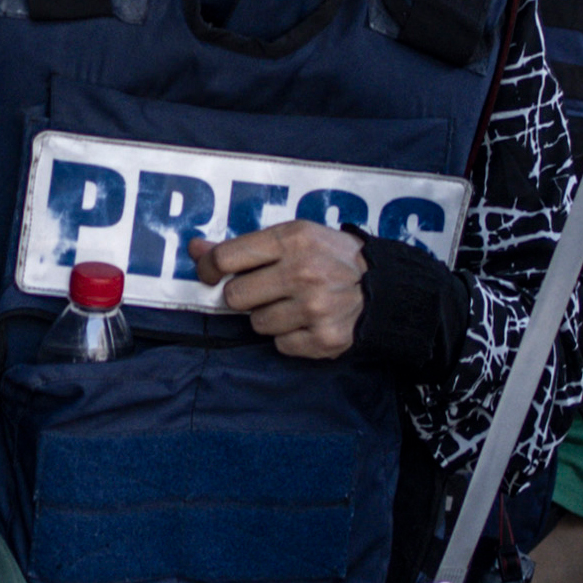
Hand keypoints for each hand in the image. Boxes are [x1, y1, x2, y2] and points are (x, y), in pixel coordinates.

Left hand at [199, 220, 369, 359]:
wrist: (386, 288)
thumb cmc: (334, 259)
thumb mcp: (296, 237)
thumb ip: (245, 246)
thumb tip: (196, 250)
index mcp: (294, 239)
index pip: (227, 258)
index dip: (210, 269)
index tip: (211, 276)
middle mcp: (303, 272)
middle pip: (236, 297)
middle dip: (246, 296)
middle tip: (269, 290)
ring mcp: (314, 308)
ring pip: (257, 324)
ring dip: (270, 317)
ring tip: (296, 305)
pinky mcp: (324, 338)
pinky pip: (281, 345)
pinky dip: (291, 337)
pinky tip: (309, 322)